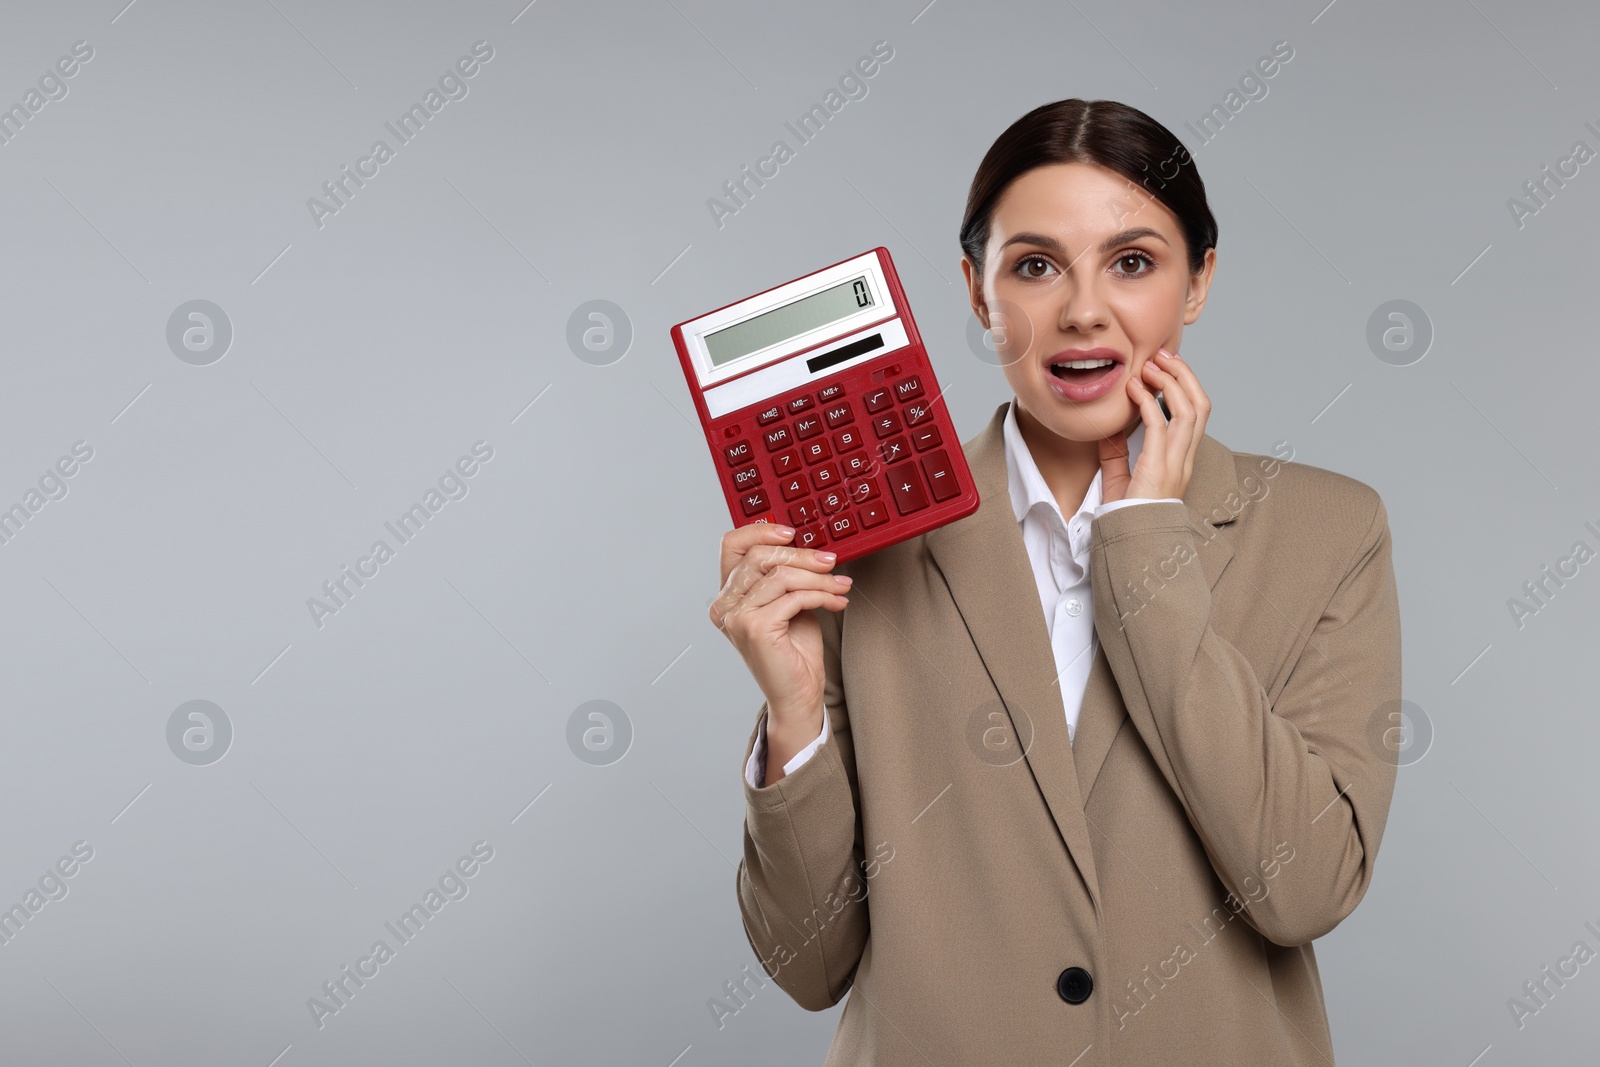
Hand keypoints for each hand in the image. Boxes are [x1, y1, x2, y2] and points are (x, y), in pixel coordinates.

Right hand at [709, 523, 848, 732]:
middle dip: (802, 555)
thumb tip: (810, 545)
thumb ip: (786, 575)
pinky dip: (820, 596)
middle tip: (830, 561)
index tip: (792, 533)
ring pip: (781, 575)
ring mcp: (736, 617)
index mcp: (728, 595)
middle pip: (760, 556)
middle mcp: (725, 605)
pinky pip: (794, 596)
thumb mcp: (790, 602)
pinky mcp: (755, 628)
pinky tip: (836, 603)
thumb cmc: (794, 652)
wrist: (798, 695)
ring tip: (840, 587)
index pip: (732, 545)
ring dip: (818, 578)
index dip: (761, 531)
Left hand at [1098, 346, 1209, 503]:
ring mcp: (1176, 462)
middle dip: (1185, 374)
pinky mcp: (1159, 468)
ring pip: (1190, 410)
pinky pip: (1160, 426)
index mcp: (1181, 459)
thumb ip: (1117, 453)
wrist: (1129, 543)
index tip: (1165, 365)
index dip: (1185, 385)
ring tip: (1151, 365)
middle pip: (1201, 405)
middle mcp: (1185, 458)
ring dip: (1171, 382)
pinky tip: (1134, 389)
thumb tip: (1108, 428)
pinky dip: (1148, 402)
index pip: (1195, 413)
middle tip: (1163, 354)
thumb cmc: (1126, 515)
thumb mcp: (1119, 478)